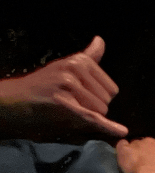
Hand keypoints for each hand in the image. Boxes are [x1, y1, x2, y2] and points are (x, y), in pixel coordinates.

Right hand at [0, 36, 127, 136]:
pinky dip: (107, 126)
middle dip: (93, 107)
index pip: (112, 89)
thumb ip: (88, 57)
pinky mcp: (62, 102)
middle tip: (71, 104)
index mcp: (81, 61)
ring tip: (66, 109)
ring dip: (87, 116)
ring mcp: (68, 85)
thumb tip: (101, 40)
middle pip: (107, 101)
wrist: (16, 99)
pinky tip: (121, 131)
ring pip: (100, 111)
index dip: (99, 98)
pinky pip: (92, 116)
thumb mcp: (66, 66)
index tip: (81, 96)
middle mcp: (76, 69)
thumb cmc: (45, 85)